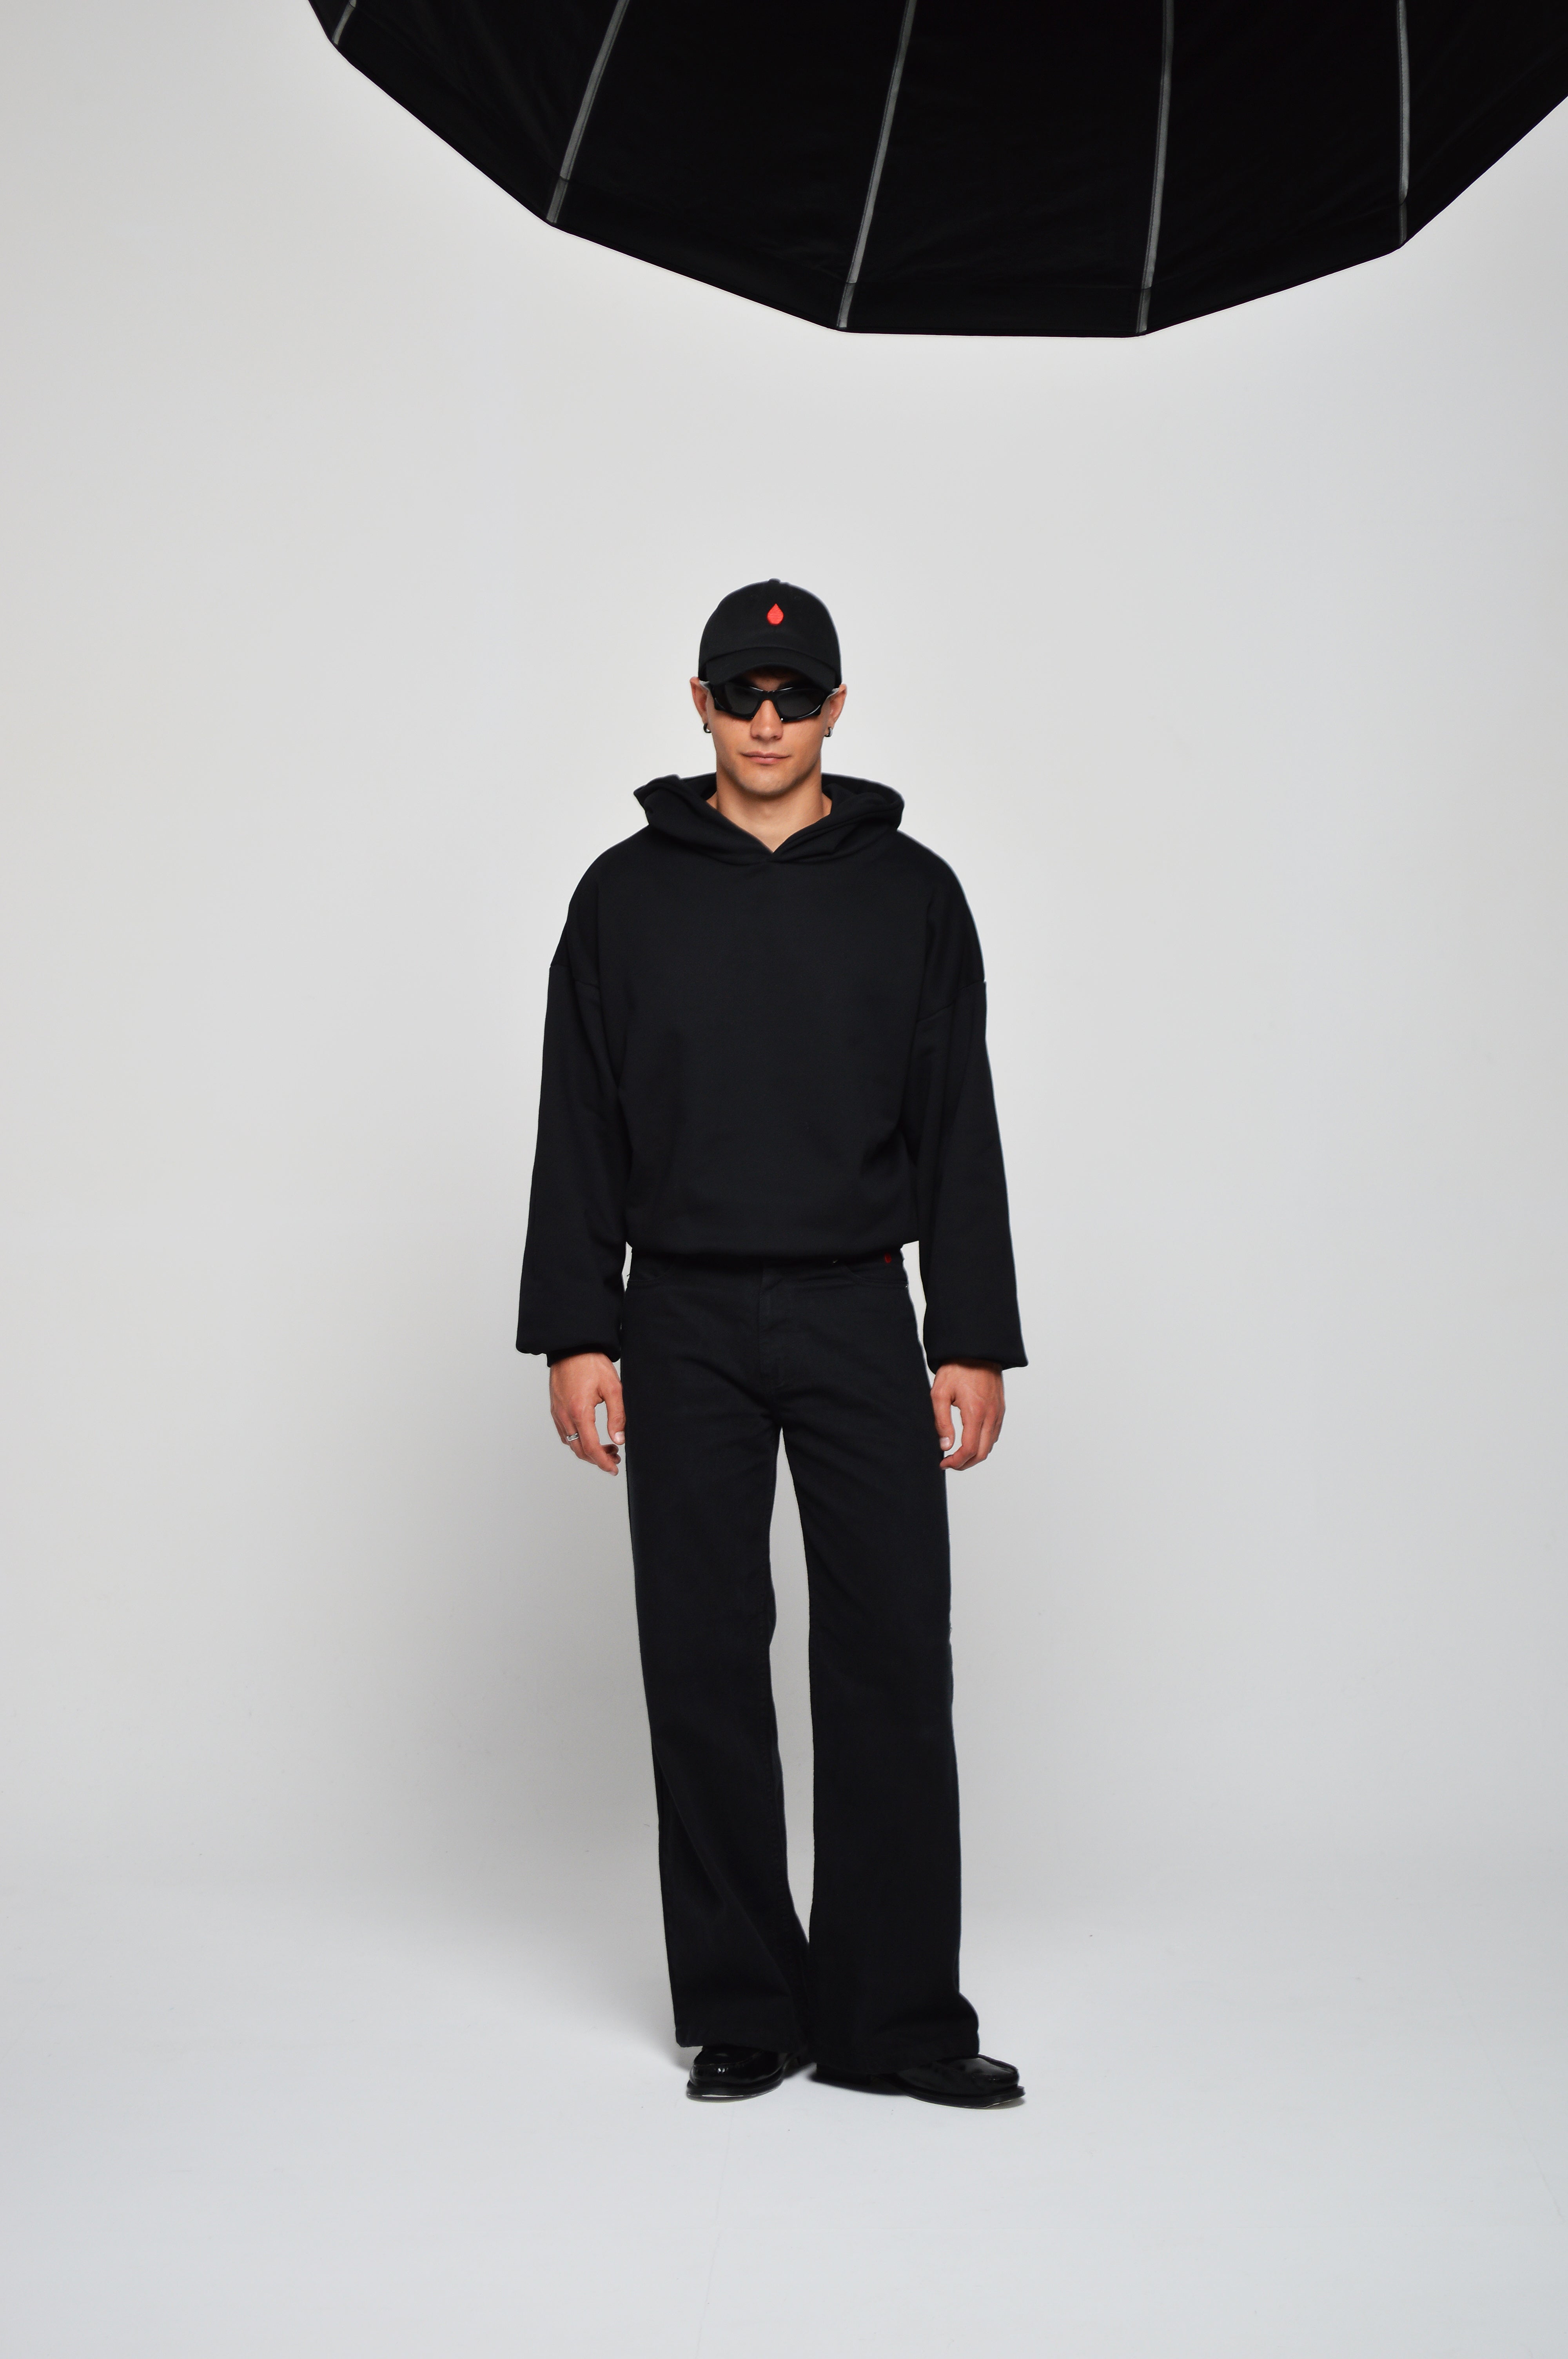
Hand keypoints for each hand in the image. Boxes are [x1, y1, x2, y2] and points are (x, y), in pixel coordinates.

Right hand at [549, 1352, 624, 1474]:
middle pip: (579, 1450)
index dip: (603, 1462)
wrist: (572, 1347)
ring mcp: (557, 1413)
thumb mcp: (612, 1388)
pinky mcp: (555, 1409)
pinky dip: (577, 1440)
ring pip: (571, 1443)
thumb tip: (619, 1440)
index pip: (591, 1448)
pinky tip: (590, 1435)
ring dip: (587, 1451)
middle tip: (615, 1458)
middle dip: (597, 1459)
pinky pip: (565, 1433)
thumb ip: (617, 1415)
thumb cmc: (592, 1363)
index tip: (614, 1469)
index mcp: (579, 1412)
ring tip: (607, 1448)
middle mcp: (564, 1416)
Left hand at [931, 1360, 1004, 1470]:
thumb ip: (941, 1421)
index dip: (956, 1461)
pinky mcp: (1001, 1409)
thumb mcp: (939, 1393)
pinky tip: (969, 1441)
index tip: (943, 1463)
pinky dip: (983, 1444)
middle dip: (965, 1463)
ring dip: (975, 1455)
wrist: (976, 1350)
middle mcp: (991, 1415)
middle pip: (982, 1453)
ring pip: (990, 1445)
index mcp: (976, 1412)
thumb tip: (945, 1446)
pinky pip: (994, 1434)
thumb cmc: (956, 1369)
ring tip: (957, 1454)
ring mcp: (998, 1413)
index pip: (970, 1449)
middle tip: (949, 1463)